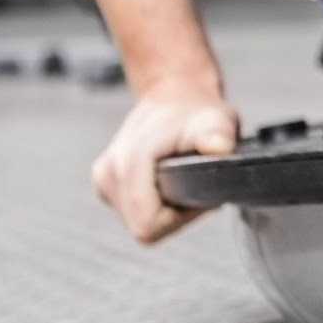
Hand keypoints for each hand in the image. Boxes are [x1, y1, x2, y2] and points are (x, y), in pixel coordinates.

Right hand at [92, 87, 239, 242]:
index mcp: (129, 161)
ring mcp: (104, 179)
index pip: (148, 224)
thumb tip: (219, 147)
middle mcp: (109, 173)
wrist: (175, 97)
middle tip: (194, 183)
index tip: (196, 192)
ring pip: (139, 222)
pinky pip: (134, 212)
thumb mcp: (216, 119)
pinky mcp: (106, 184)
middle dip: (174, 214)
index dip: (180, 217)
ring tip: (182, 179)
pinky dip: (155, 203)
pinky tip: (168, 181)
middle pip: (144, 226)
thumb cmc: (196, 111)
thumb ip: (217, 134)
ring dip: (164, 209)